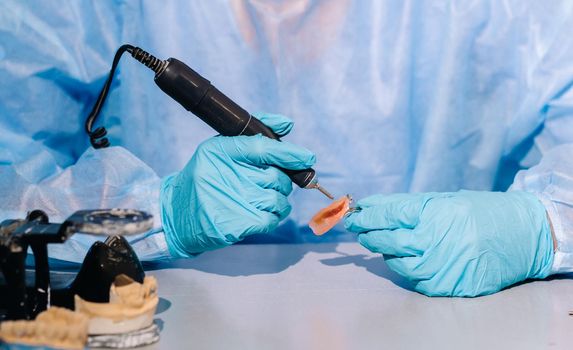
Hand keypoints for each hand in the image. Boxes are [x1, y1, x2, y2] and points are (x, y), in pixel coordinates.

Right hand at [160, 113, 314, 256]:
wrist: (178, 214)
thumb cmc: (205, 177)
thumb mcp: (220, 148)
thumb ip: (255, 134)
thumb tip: (287, 124)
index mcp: (221, 150)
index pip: (264, 148)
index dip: (290, 153)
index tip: (308, 157)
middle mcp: (227, 174)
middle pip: (277, 176)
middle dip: (281, 180)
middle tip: (265, 182)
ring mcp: (234, 201)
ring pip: (279, 199)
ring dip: (277, 199)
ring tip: (260, 197)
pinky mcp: (238, 225)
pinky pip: (273, 218)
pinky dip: (273, 215)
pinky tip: (259, 211)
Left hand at [344, 190, 553, 295]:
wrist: (523, 236)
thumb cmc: (481, 212)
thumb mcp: (444, 200)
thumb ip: (408, 207)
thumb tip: (372, 208)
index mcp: (434, 213)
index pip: (387, 214)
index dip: (366, 214)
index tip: (354, 212)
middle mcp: (434, 241)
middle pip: (385, 239)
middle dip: (367, 232)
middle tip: (357, 226)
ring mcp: (441, 266)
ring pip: (395, 262)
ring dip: (385, 251)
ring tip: (384, 241)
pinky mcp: (448, 286)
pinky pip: (415, 279)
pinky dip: (407, 267)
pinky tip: (408, 257)